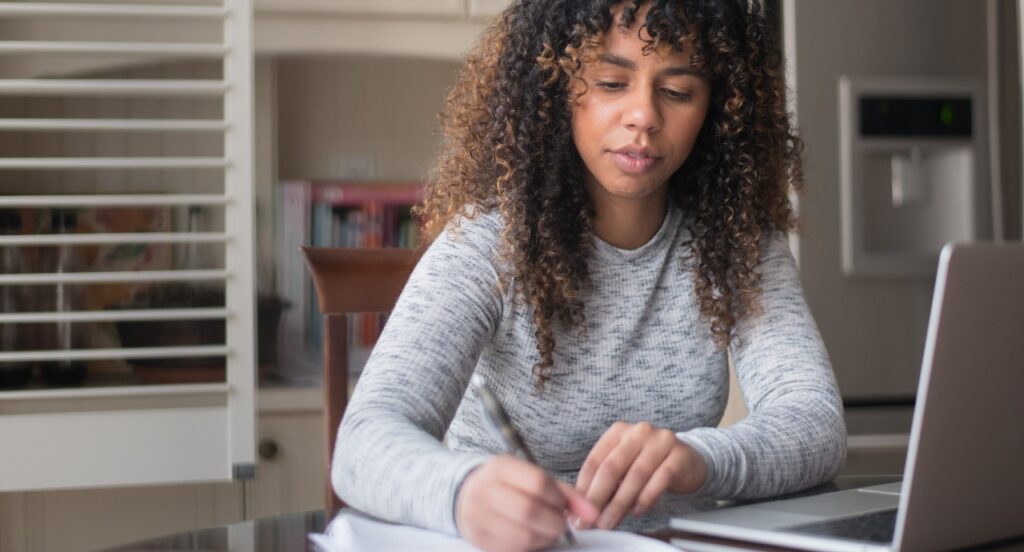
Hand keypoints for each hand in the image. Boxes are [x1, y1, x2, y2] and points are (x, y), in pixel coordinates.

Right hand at [456, 455, 598, 551]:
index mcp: (500, 468)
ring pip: (523, 536)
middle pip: (530, 511)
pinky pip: (513, 550)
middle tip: (559, 522)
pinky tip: (532, 538)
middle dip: (555, 522)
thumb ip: (564, 493)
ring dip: (544, 538)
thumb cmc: (506, 485)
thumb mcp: (530, 476)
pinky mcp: (478, 540)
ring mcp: (478, 517)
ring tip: (546, 530)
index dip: (559, 499)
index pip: (538, 483)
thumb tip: (593, 513)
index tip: (565, 506)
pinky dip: (530, 547)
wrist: (464, 495)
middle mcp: (485, 491)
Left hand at [575, 421, 707, 529]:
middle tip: (592, 520)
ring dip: (620, 503)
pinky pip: (659, 480)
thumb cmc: (650, 463)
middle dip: (598, 497)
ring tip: (611, 520)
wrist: (688, 459)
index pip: (595, 460)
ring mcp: (660, 441)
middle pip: (612, 467)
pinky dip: (645, 498)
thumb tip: (585, 505)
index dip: (584, 487)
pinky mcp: (678, 456)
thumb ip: (607, 479)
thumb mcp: (625, 464)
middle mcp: (638, 432)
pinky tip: (636, 511)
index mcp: (618, 431)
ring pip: (635, 476)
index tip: (578, 509)